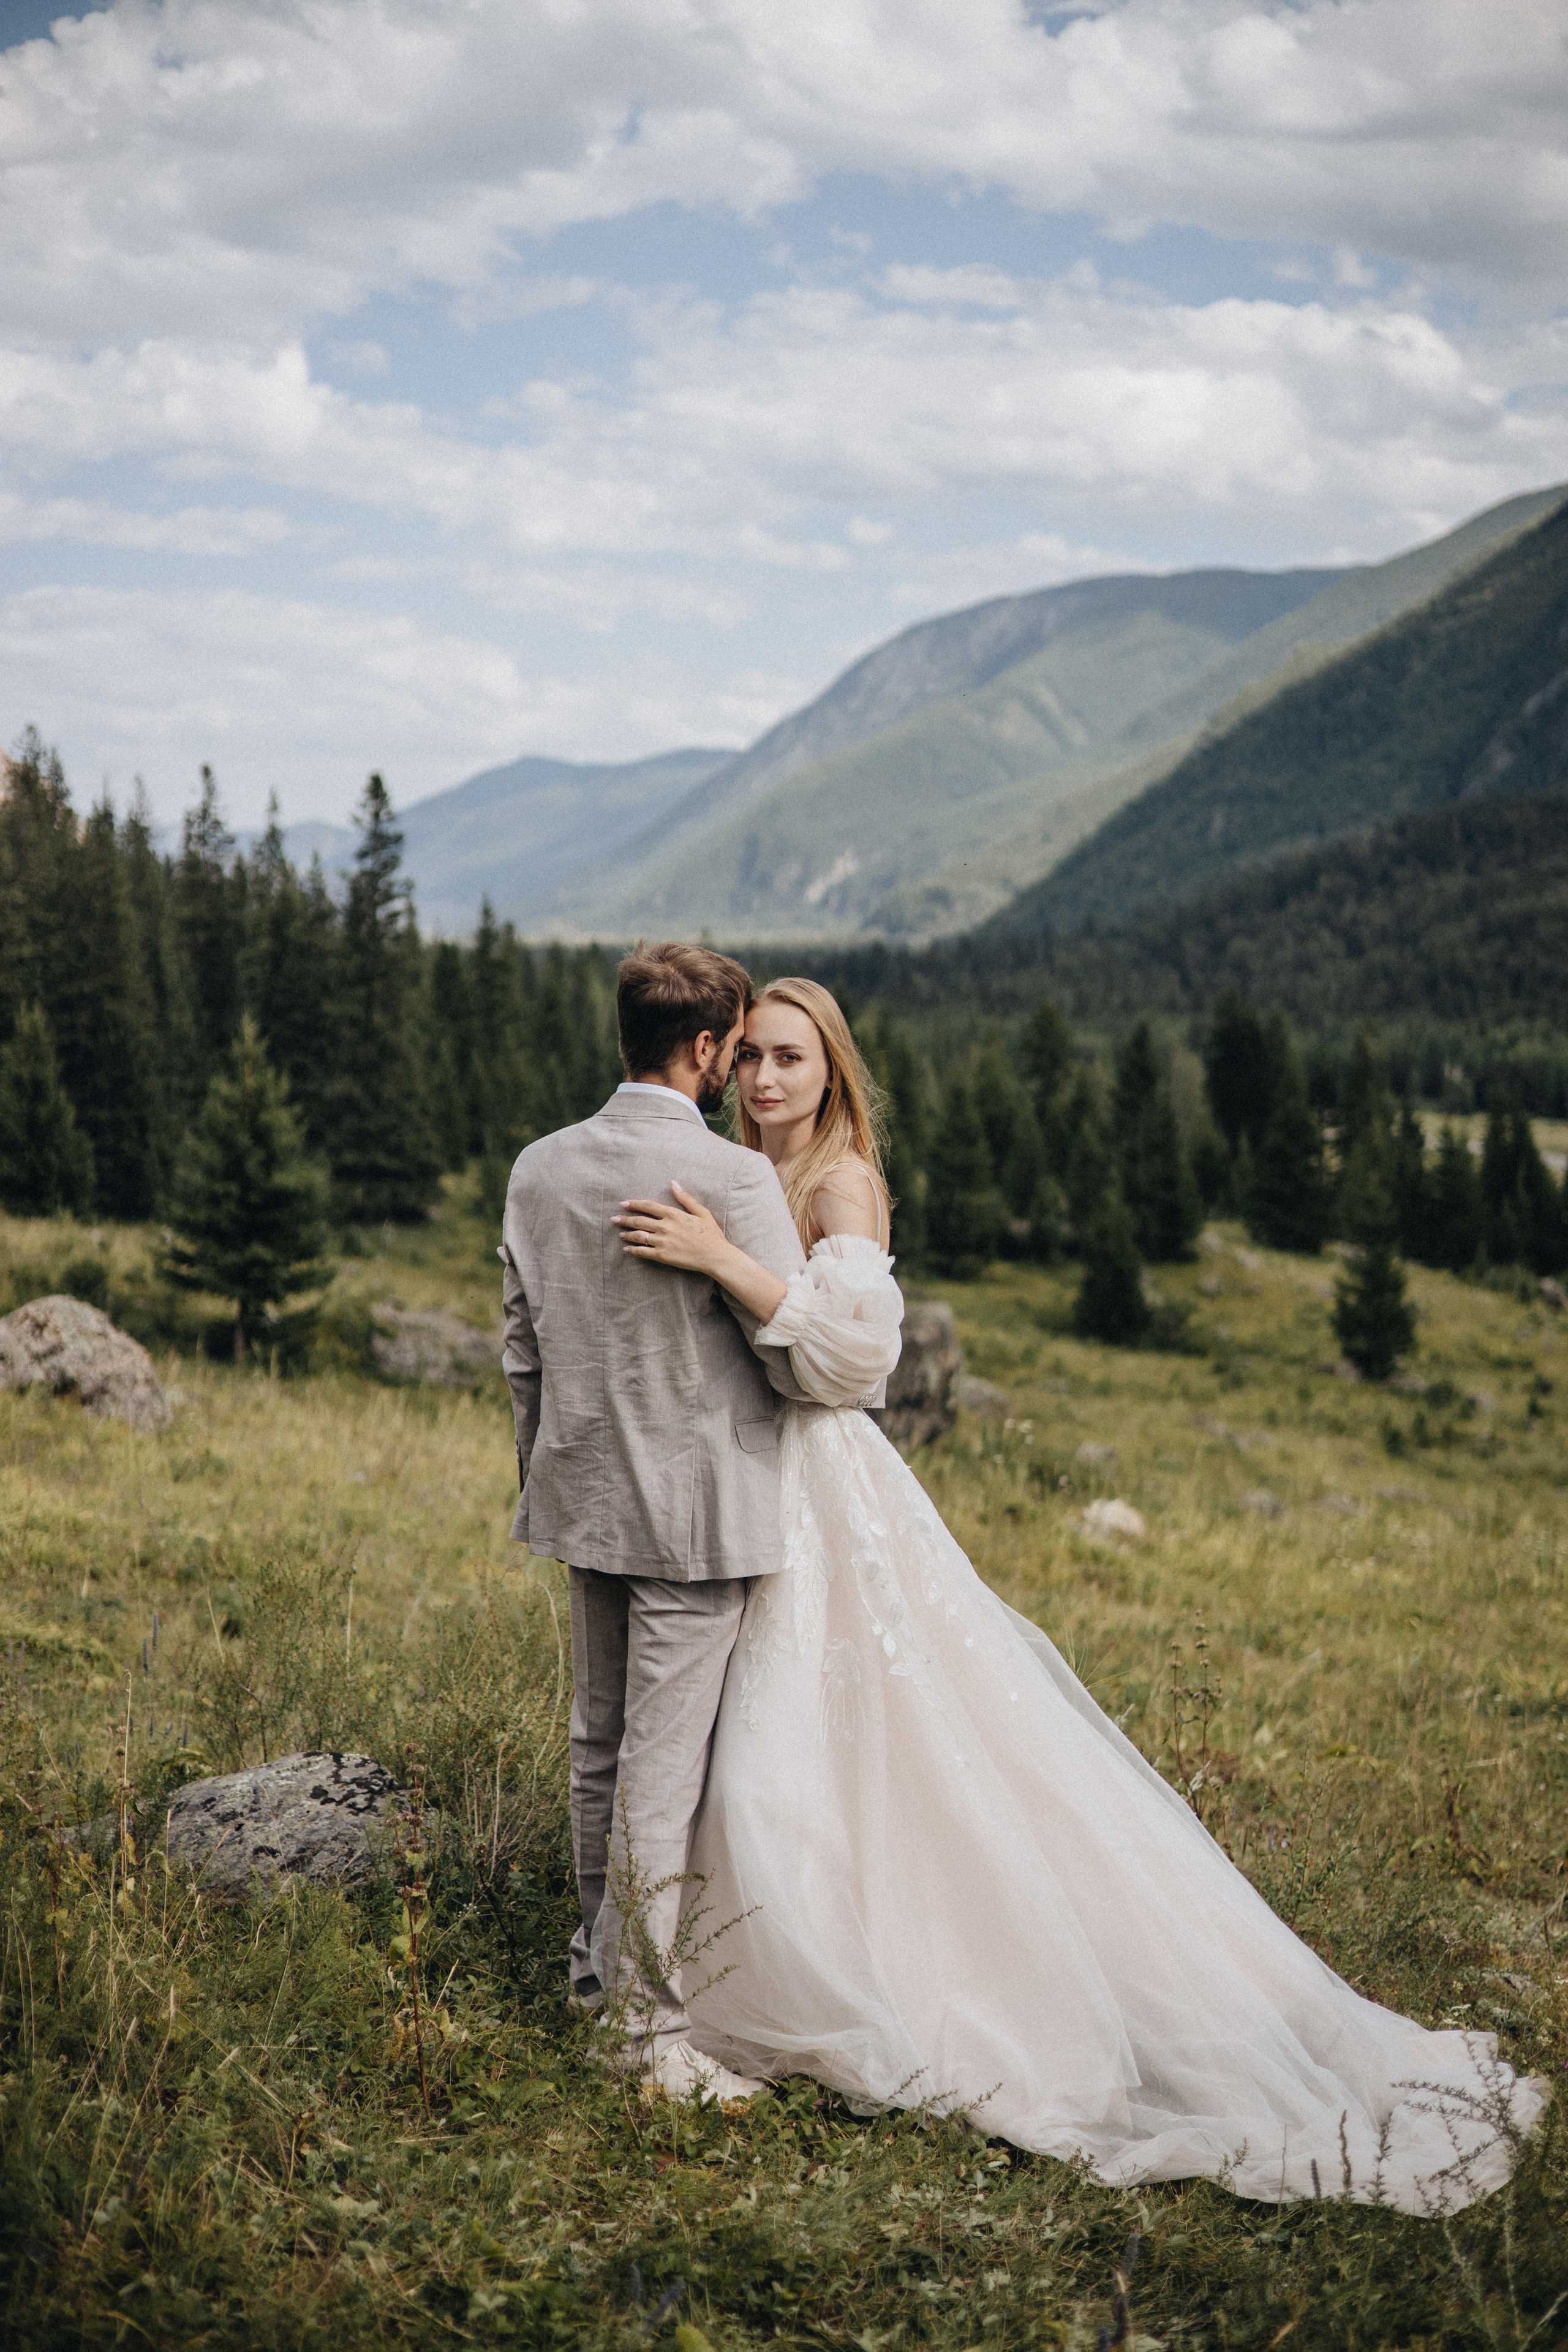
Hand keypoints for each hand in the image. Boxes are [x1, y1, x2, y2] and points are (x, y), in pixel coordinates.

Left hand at [613, 1181, 729, 1277]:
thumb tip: (673, 1183)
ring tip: (620, 1234)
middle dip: (624, 1219)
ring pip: (638, 1236)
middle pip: (639, 1221)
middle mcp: (665, 1226)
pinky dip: (633, 1250)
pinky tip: (627, 1249)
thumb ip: (685, 1198)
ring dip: (627, 1234)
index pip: (648, 1206)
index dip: (634, 1204)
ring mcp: (662, 1242)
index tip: (623, 1203)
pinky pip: (643, 1252)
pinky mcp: (662, 1256)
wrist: (715, 1256)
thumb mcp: (701, 1211)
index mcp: (673, 1214)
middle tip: (613, 1219)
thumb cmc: (711, 1234)